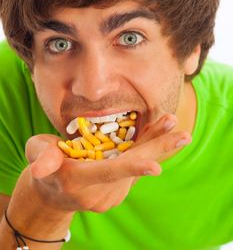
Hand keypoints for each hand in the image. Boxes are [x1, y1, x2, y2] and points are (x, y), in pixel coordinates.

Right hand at [25, 114, 191, 212]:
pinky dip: (147, 150)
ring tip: (171, 124)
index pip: (107, 173)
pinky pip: (134, 167)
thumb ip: (41, 158)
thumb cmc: (44, 167)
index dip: (131, 167)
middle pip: (131, 169)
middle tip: (183, 135)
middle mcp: (98, 191)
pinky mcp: (118, 190)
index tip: (156, 165)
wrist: (54, 193)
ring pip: (136, 165)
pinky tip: (158, 134)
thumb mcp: (36, 154)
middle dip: (158, 151)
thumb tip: (41, 169)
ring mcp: (110, 194)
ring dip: (155, 145)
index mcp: (77, 180)